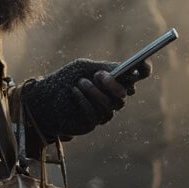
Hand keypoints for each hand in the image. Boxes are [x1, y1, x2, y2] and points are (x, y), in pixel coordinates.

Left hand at [23, 58, 150, 140]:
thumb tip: (122, 72)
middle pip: (125, 93)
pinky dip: (85, 101)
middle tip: (100, 76)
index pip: (138, 75)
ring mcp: (105, 110)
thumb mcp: (84, 67)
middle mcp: (113, 95)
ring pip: (111, 105)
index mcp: (115, 78)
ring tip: (80, 83)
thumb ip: (103, 68)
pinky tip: (74, 92)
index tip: (143, 64)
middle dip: (112, 84)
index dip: (144, 70)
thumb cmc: (66, 79)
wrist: (44, 98)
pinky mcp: (93, 123)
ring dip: (95, 92)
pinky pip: (96, 114)